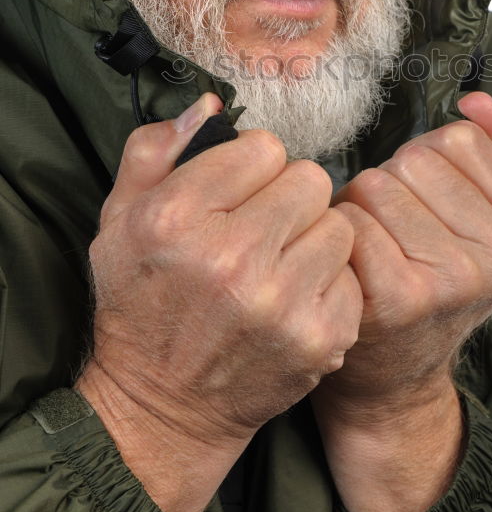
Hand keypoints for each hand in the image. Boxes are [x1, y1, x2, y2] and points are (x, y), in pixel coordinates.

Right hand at [77, 93, 361, 511]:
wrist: (164, 407)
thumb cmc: (141, 304)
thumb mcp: (118, 221)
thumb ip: (156, 150)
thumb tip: (211, 104)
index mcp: (177, 217)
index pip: (265, 146)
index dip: (253, 165)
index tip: (238, 192)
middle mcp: (231, 257)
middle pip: (310, 179)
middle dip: (289, 198)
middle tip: (264, 229)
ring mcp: (281, 301)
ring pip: (338, 223)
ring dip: (313, 237)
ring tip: (281, 262)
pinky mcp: (320, 336)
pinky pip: (352, 273)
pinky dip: (329, 283)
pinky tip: (295, 298)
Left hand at [317, 92, 491, 410]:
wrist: (392, 382)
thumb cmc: (425, 287)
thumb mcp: (470, 227)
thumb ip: (482, 159)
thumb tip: (477, 99)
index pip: (456, 140)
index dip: (424, 165)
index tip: (425, 212)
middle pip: (412, 161)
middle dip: (387, 187)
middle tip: (390, 237)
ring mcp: (456, 279)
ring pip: (375, 186)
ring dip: (356, 211)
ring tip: (370, 252)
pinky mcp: (401, 296)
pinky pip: (348, 222)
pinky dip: (337, 239)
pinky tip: (350, 271)